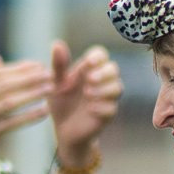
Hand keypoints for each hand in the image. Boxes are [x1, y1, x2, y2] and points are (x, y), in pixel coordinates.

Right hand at [0, 55, 52, 167]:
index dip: (19, 68)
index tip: (37, 64)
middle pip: (5, 84)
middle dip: (29, 77)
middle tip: (48, 73)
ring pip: (11, 101)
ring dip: (32, 94)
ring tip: (50, 88)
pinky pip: (12, 123)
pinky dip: (29, 116)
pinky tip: (43, 111)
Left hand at [47, 41, 122, 164]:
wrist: (63, 130)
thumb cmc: (61, 102)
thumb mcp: (55, 84)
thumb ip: (58, 65)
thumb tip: (57, 43)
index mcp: (89, 70)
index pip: (101, 55)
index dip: (97, 57)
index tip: (88, 63)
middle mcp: (101, 81)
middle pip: (113, 69)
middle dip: (104, 73)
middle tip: (90, 80)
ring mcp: (106, 98)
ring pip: (118, 88)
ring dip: (104, 89)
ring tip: (88, 94)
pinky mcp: (107, 115)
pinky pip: (112, 109)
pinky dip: (102, 107)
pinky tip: (90, 109)